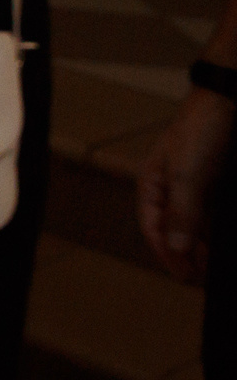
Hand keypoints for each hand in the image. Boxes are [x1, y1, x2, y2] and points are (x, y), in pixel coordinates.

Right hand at [141, 88, 235, 282]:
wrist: (230, 101)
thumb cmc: (202, 130)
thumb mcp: (189, 175)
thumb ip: (182, 213)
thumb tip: (176, 249)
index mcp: (152, 183)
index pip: (153, 228)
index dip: (166, 254)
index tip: (185, 277)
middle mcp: (171, 188)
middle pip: (173, 230)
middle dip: (185, 255)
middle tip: (201, 278)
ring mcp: (195, 187)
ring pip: (194, 225)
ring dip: (201, 247)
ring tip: (213, 267)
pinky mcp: (216, 185)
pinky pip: (211, 216)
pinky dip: (214, 233)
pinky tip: (222, 244)